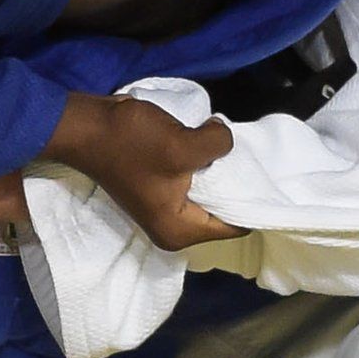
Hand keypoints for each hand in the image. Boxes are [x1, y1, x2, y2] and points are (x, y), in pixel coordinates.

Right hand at [44, 94, 246, 251]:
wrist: (87, 126)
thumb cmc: (133, 143)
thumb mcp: (185, 145)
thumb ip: (220, 146)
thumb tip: (225, 139)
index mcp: (180, 231)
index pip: (236, 226)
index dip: (254, 201)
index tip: (271, 177)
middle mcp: (173, 228)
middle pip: (222, 210)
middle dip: (237, 183)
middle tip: (255, 157)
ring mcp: (163, 207)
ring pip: (208, 192)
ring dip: (219, 169)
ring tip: (235, 146)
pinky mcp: (157, 186)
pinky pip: (193, 180)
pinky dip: (203, 164)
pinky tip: (211, 143)